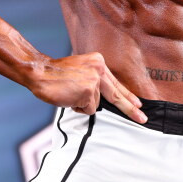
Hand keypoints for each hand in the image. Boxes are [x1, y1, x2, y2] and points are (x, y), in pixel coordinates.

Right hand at [29, 52, 146, 122]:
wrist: (40, 72)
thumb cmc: (57, 75)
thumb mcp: (82, 71)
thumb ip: (95, 81)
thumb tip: (106, 99)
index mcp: (99, 62)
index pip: (116, 83)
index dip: (128, 96)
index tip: (139, 105)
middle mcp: (100, 69)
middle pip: (117, 95)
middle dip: (130, 109)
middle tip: (142, 118)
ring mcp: (94, 80)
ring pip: (95, 105)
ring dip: (82, 104)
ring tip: (69, 93)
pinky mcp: (88, 91)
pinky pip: (87, 109)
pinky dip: (77, 107)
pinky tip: (68, 96)